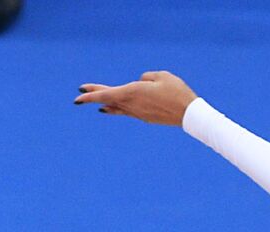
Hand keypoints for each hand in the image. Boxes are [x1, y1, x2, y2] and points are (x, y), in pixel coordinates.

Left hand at [74, 71, 197, 126]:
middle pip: (108, 100)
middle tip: (79, 98)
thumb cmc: (177, 92)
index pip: (106, 94)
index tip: (78, 95)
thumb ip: (147, 77)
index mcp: (133, 92)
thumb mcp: (162, 76)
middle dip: (94, 97)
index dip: (91, 94)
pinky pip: (127, 112)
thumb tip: (141, 82)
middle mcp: (132, 105)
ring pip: (117, 107)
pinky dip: (118, 109)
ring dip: (107, 104)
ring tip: (97, 104)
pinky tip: (114, 110)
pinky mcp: (146, 118)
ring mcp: (139, 113)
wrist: (190, 115)